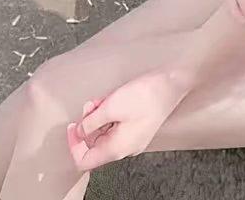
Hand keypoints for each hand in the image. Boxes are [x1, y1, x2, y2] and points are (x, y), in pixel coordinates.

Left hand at [66, 71, 188, 170]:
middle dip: (88, 125)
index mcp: (117, 148)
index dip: (74, 145)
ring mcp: (133, 139)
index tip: (72, 127)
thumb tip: (79, 132)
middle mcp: (125, 148)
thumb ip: (90, 122)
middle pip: (96, 145)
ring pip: (106, 134)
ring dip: (99, 118)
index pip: (85, 160)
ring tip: (101, 100)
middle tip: (89, 105)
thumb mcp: (111, 107)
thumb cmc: (144, 95)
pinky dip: (110, 115)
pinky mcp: (139, 128)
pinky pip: (117, 127)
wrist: (172, 84)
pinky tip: (112, 101)